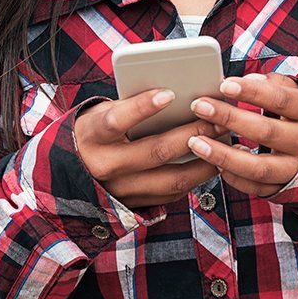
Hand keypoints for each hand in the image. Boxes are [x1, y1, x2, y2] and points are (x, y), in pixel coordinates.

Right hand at [74, 88, 226, 208]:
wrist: (75, 168)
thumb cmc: (97, 129)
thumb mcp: (104, 111)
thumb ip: (131, 105)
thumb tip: (176, 95)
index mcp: (93, 135)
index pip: (117, 121)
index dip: (143, 107)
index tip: (169, 93)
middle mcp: (106, 165)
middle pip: (155, 151)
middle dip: (191, 132)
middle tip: (217, 118)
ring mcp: (122, 190)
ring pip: (171, 178)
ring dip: (203, 160)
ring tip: (223, 141)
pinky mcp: (136, 206)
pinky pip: (172, 193)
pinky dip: (195, 177)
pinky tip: (212, 162)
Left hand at [187, 72, 297, 197]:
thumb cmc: (294, 109)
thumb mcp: (290, 89)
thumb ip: (270, 83)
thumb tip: (249, 80)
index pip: (280, 99)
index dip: (251, 92)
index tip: (224, 85)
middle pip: (265, 131)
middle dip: (229, 118)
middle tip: (199, 107)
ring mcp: (296, 168)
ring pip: (258, 166)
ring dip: (223, 155)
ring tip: (196, 142)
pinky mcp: (284, 187)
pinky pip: (256, 187)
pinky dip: (233, 177)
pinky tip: (214, 163)